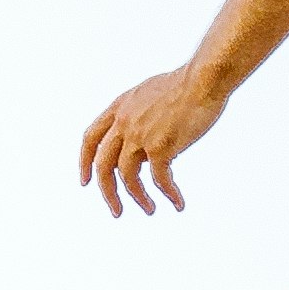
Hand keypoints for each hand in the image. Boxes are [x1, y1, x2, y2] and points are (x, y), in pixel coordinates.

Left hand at [82, 65, 234, 216]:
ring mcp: (140, 135)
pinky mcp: (160, 146)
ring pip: (128, 177)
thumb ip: (138, 119)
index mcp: (118, 108)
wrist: (203, 79)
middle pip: (103, 165)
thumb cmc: (185, 84)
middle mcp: (124, 122)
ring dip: (138, 197)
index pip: (90, 139)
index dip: (84, 162)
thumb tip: (143, 148)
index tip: (85, 181)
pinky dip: (168, 193)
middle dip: (107, 192)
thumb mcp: (148, 96)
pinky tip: (177, 202)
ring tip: (149, 209)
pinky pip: (160, 179)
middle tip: (116, 210)